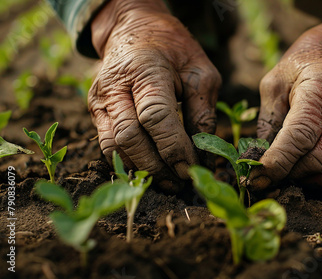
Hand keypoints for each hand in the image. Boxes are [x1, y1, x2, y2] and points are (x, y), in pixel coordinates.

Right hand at [88, 0, 220, 188]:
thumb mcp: (201, 72)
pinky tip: (150, 171)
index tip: (191, 170)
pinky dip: (129, 163)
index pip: (155, 117)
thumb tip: (204, 155)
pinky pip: (107, 145)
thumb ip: (202, 112)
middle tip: (180, 182)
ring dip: (141, 170)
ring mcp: (100, 99)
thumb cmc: (174, 50)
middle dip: (157, 166)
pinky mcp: (95, 111)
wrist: (135, 30)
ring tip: (168, 182)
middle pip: (129, 136)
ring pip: (113, 146)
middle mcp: (115, 86)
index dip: (174, 148)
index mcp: (145, 70)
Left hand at [249, 4, 321, 189]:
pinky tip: (307, 165)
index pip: (299, 139)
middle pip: (315, 163)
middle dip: (287, 175)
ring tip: (287, 169)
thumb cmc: (312, 59)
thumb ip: (268, 117)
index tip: (256, 177)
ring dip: (305, 180)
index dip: (276, 163)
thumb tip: (259, 155)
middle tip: (266, 175)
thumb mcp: (278, 77)